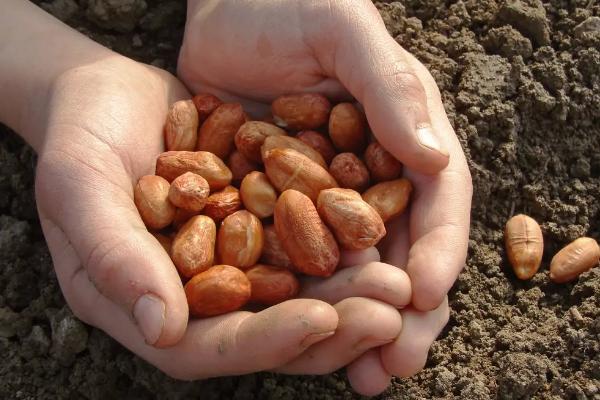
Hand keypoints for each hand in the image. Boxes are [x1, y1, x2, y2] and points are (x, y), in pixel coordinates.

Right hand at [32, 54, 412, 379]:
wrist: (106, 92)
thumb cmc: (79, 135)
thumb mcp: (80, 187)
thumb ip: (116, 256)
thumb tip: (163, 327)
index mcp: (140, 304)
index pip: (204, 346)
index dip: (265, 340)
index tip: (322, 318)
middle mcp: (188, 296)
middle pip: (262, 331)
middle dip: (328, 326)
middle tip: (388, 310)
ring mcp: (223, 263)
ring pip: (292, 295)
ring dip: (347, 293)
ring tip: (396, 281)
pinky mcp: (250, 229)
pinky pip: (300, 248)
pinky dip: (339, 247)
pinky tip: (379, 237)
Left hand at [178, 0, 470, 394]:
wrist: (224, 8)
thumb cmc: (288, 5)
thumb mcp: (344, 30)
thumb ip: (390, 89)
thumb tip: (438, 164)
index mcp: (405, 137)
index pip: (435, 203)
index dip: (437, 252)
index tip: (426, 297)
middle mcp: (373, 176)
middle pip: (399, 252)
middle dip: (403, 311)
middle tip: (396, 365)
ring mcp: (325, 197)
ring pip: (351, 271)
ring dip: (356, 324)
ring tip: (359, 377)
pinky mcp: (278, 208)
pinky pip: (295, 262)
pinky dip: (302, 304)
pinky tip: (299, 341)